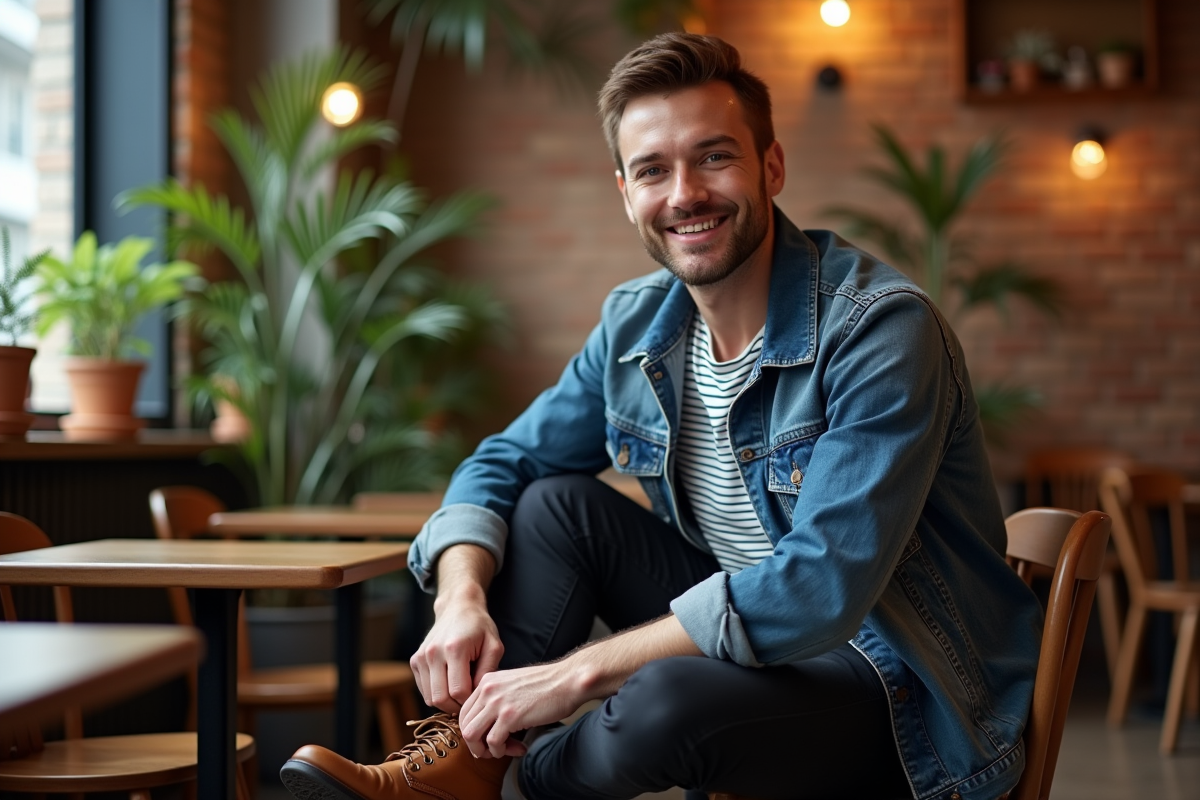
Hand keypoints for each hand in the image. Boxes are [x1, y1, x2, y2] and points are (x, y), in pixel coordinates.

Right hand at [410, 594, 504, 712]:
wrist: (458, 608)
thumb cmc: (480, 627)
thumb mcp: (494, 646)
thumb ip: (487, 672)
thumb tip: (476, 697)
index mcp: (454, 649)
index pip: (458, 691)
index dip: (470, 700)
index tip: (479, 696)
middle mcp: (433, 653)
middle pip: (441, 698)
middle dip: (457, 706)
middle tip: (470, 700)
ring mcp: (421, 657)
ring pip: (430, 698)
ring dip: (446, 703)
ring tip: (461, 693)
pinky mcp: (415, 661)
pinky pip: (424, 691)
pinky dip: (437, 694)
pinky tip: (450, 685)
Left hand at [458, 661, 585, 757]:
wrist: (568, 681)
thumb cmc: (547, 685)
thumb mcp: (513, 685)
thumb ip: (497, 700)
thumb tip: (488, 728)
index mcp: (487, 681)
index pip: (464, 712)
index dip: (475, 732)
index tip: (489, 740)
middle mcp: (487, 689)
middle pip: (465, 725)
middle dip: (477, 744)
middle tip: (495, 750)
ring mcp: (497, 702)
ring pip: (471, 735)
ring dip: (486, 750)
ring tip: (504, 751)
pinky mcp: (510, 716)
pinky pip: (493, 742)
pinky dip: (502, 751)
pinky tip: (518, 748)